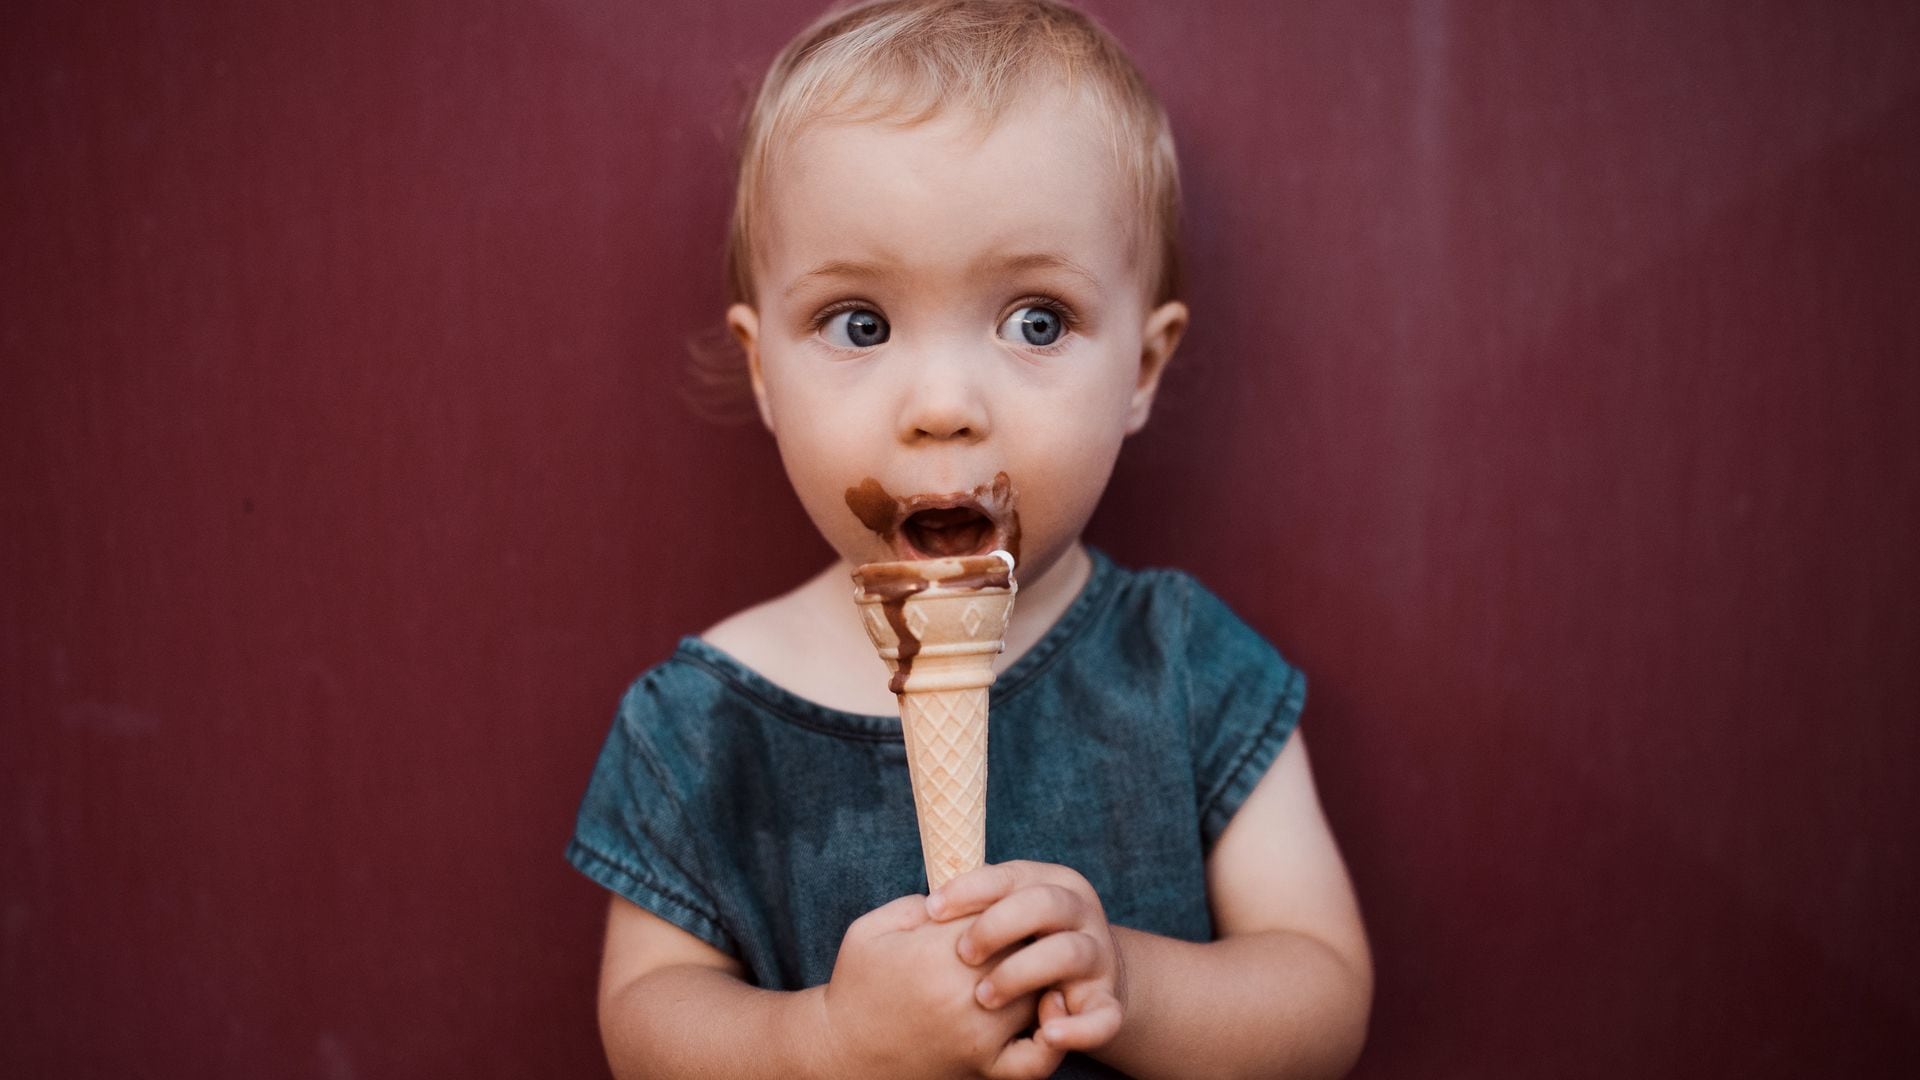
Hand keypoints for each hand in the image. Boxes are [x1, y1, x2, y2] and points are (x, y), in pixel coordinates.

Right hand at [818, 894, 1064, 1079]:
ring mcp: (979, 1034)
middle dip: (1024, 938)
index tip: (995, 909)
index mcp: (936, 952)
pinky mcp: (985, 1068)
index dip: (1002, 906)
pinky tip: (1045, 1017)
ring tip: (1029, 966)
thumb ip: (917, 904)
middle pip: (1026, 948)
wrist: (842, 1055)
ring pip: (1039, 991)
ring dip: (1041, 977)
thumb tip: (966, 893)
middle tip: (1018, 936)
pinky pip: (1038, 1058)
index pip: (999, 910)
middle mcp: (964, 993)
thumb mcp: (870, 930)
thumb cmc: (856, 987)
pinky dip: (1052, 1038)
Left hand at [927, 861, 1125, 1054]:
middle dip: (997, 926)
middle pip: (1044, 904)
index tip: (933, 909)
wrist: (1085, 977)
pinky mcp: (1107, 1003)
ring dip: (1022, 972)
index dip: (970, 890)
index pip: (1010, 876)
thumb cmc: (1022, 942)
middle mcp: (1080, 913)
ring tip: (984, 997)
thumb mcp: (1001, 911)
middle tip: (962, 954)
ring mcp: (1098, 958)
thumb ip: (973, 903)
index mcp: (1051, 883)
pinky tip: (1047, 1035)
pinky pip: (1103, 1018)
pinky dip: (1078, 1029)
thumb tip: (926, 907)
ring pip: (1069, 953)